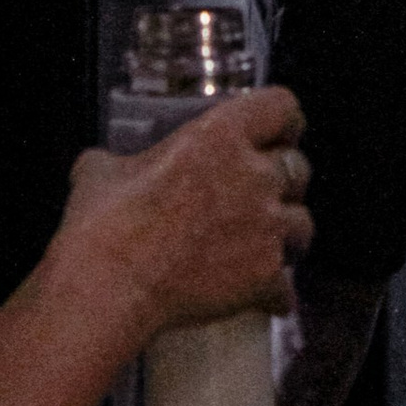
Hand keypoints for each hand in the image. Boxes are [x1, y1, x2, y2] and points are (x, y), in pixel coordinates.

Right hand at [67, 87, 311, 332]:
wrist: (109, 287)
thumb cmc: (103, 225)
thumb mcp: (101, 171)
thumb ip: (120, 162)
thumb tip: (107, 166)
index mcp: (219, 135)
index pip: (281, 107)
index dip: (285, 121)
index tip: (281, 132)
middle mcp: (253, 175)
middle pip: (300, 167)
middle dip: (286, 181)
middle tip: (264, 194)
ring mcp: (265, 227)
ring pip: (303, 224)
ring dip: (287, 233)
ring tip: (264, 245)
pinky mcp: (264, 275)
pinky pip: (287, 285)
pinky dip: (276, 292)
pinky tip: (261, 297)